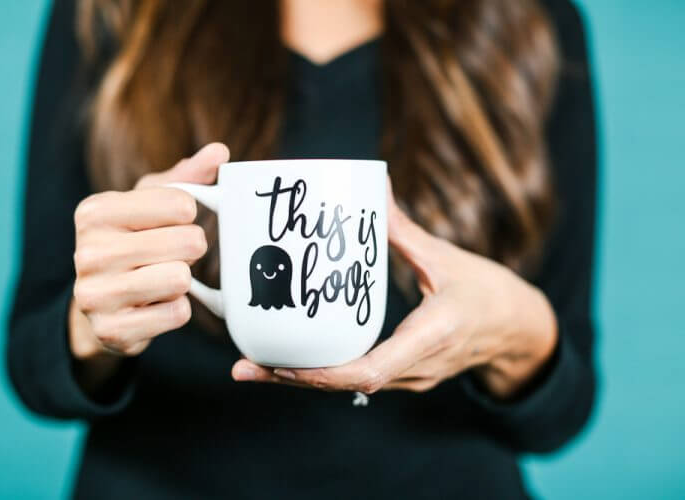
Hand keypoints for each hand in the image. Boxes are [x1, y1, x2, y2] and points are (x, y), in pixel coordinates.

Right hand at [69, 143, 228, 381]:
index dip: (189, 215)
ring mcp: (95, 294)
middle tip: (173, 255)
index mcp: (96, 211)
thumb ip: (187, 178)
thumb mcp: (151, 204)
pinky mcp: (111, 330)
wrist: (99, 305)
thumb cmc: (133, 242)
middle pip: (188, 242)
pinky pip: (177, 313)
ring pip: (181, 279)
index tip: (172, 223)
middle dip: (192, 249)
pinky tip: (156, 304)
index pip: (181, 203)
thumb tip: (220, 151)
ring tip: (162, 279)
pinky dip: (177, 310)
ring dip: (183, 281)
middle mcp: (88, 251)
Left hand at [232, 180, 557, 397]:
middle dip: (292, 379)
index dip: (319, 373)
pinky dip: (324, 370)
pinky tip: (294, 356)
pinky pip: (358, 378)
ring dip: (303, 378)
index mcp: (429, 339)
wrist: (519, 331)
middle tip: (243, 368)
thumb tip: (372, 188)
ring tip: (255, 363)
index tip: (277, 365)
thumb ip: (404, 231)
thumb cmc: (489, 294)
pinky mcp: (405, 375)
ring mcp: (410, 378)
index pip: (368, 371)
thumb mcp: (446, 259)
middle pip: (345, 384)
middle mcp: (415, 368)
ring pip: (348, 386)